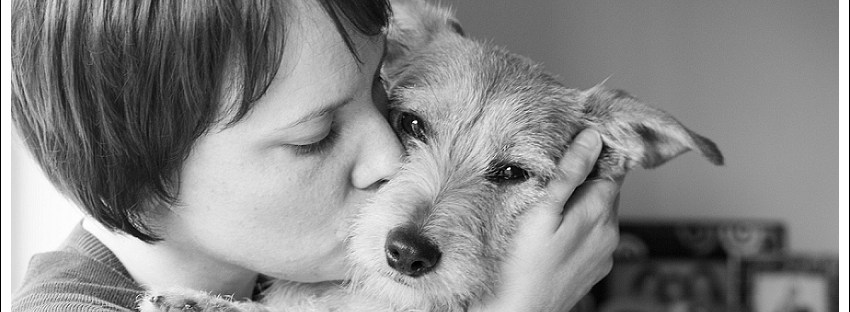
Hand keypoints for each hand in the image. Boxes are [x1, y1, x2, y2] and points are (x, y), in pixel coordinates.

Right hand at [471, 129, 621, 311]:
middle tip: (556, 173)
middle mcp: (610, 232)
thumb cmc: (523, 265)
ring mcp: (605, 253)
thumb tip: (592, 138)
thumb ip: (569, 173)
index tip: (576, 144)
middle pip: (608, 189)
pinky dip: (580, 226)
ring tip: (553, 204)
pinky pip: (594, 236)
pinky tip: (556, 232)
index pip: (614, 167)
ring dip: (583, 202)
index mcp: (599, 212)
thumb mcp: (541, 211)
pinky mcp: (596, 268)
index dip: (597, 153)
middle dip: (587, 177)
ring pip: (601, 213)